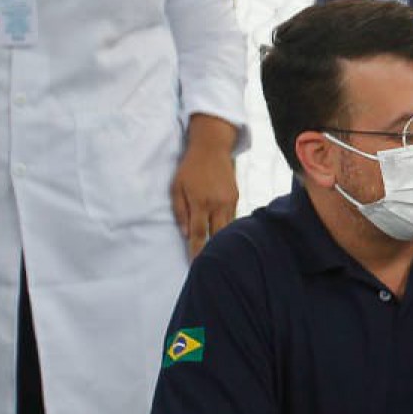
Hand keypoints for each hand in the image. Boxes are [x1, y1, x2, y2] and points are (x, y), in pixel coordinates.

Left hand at [172, 115, 238, 257]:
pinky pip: (232, 218)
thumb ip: (180, 211)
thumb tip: (186, 233)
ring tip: (219, 254)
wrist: (212, 148)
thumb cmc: (189, 167)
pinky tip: (224, 234)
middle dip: (214, 251)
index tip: (195, 265)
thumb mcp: (176, 187)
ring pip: (227, 228)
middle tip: (210, 265)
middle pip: (218, 235)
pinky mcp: (236, 197)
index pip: (200, 234)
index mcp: (200, 203)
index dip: (197, 251)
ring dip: (222, 241)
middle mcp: (218, 204)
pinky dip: (227, 227)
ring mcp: (230, 201)